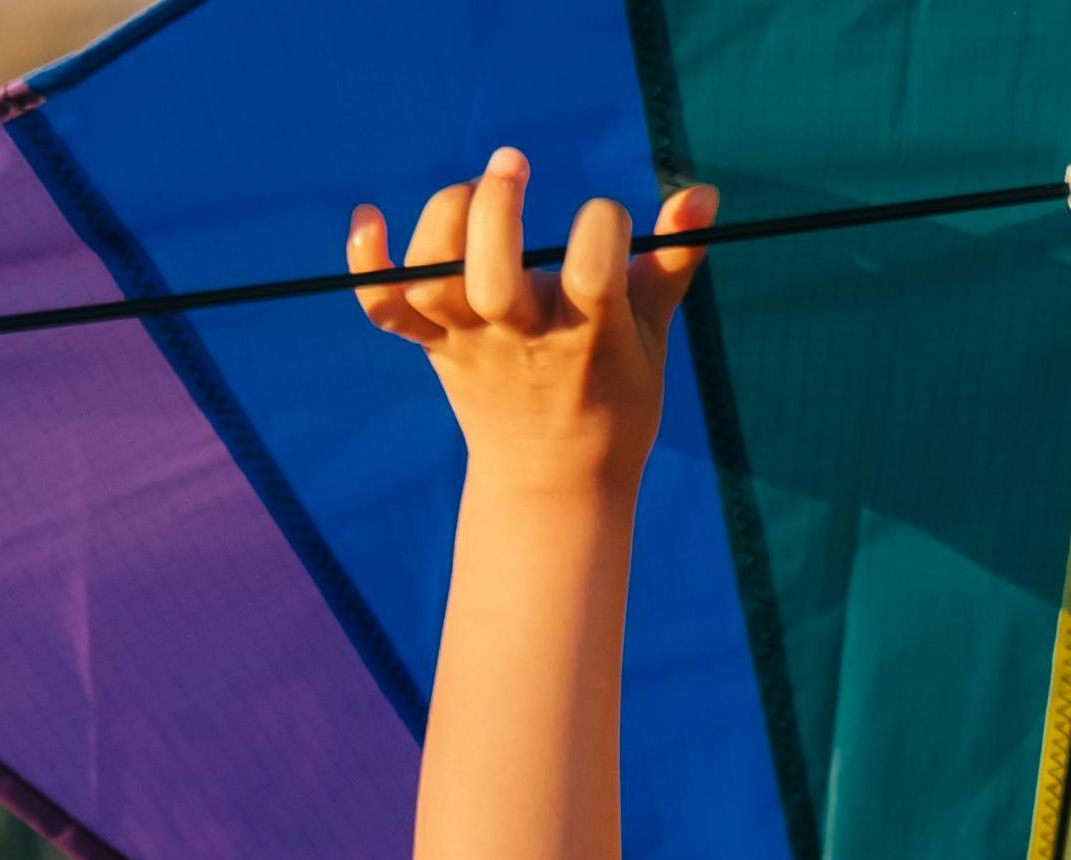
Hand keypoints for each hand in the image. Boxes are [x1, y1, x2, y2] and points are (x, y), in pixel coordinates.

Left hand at [349, 151, 713, 500]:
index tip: (610, 224)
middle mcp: (523, 338)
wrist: (555, 482)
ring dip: (444, 220)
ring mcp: (471, 343)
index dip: (606, 222)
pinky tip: (369, 218)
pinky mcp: (434, 345)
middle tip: (513, 166)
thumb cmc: (615, 399)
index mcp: (588, 335)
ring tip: (472, 197)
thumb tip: (704, 194)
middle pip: (492, 271)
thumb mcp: (653, 335)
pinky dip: (366, 261)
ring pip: (435, 276)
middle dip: (498, 205)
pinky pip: (384, 305)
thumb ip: (672, 261)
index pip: (594, 262)